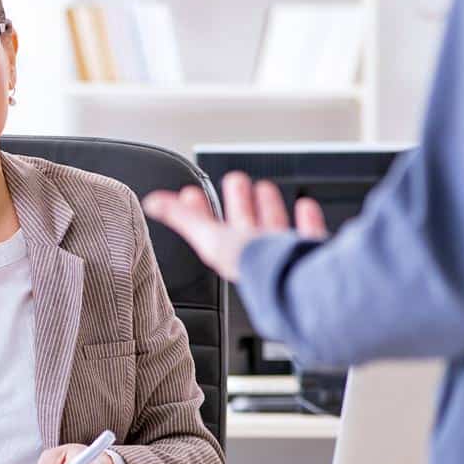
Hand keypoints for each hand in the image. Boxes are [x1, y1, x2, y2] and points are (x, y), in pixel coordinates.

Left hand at [141, 172, 328, 281]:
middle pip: (243, 226)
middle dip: (237, 202)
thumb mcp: (210, 237)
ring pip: (273, 228)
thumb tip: (152, 202)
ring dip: (266, 207)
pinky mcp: (311, 256)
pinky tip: (304, 207)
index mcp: (230, 255)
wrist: (299, 283)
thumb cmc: (255, 266)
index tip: (191, 193)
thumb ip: (183, 219)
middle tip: (234, 181)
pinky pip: (307, 236)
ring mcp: (284, 257)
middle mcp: (256, 257)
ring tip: (262, 188)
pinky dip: (306, 220)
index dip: (198, 211)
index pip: (208, 230)